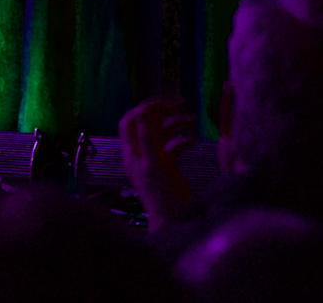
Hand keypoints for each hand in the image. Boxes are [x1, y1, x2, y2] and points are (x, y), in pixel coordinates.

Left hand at [118, 98, 195, 230]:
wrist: (175, 221)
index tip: (163, 102)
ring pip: (161, 133)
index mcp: (133, 153)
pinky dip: (182, 140)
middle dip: (162, 112)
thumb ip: (147, 139)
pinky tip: (193, 141)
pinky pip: (173, 146)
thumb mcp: (154, 166)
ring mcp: (154, 159)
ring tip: (192, 120)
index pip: (129, 121)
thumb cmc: (162, 196)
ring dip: (175, 124)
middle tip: (181, 104)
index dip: (143, 109)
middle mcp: (141, 154)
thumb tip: (142, 112)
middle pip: (146, 123)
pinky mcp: (167, 166)